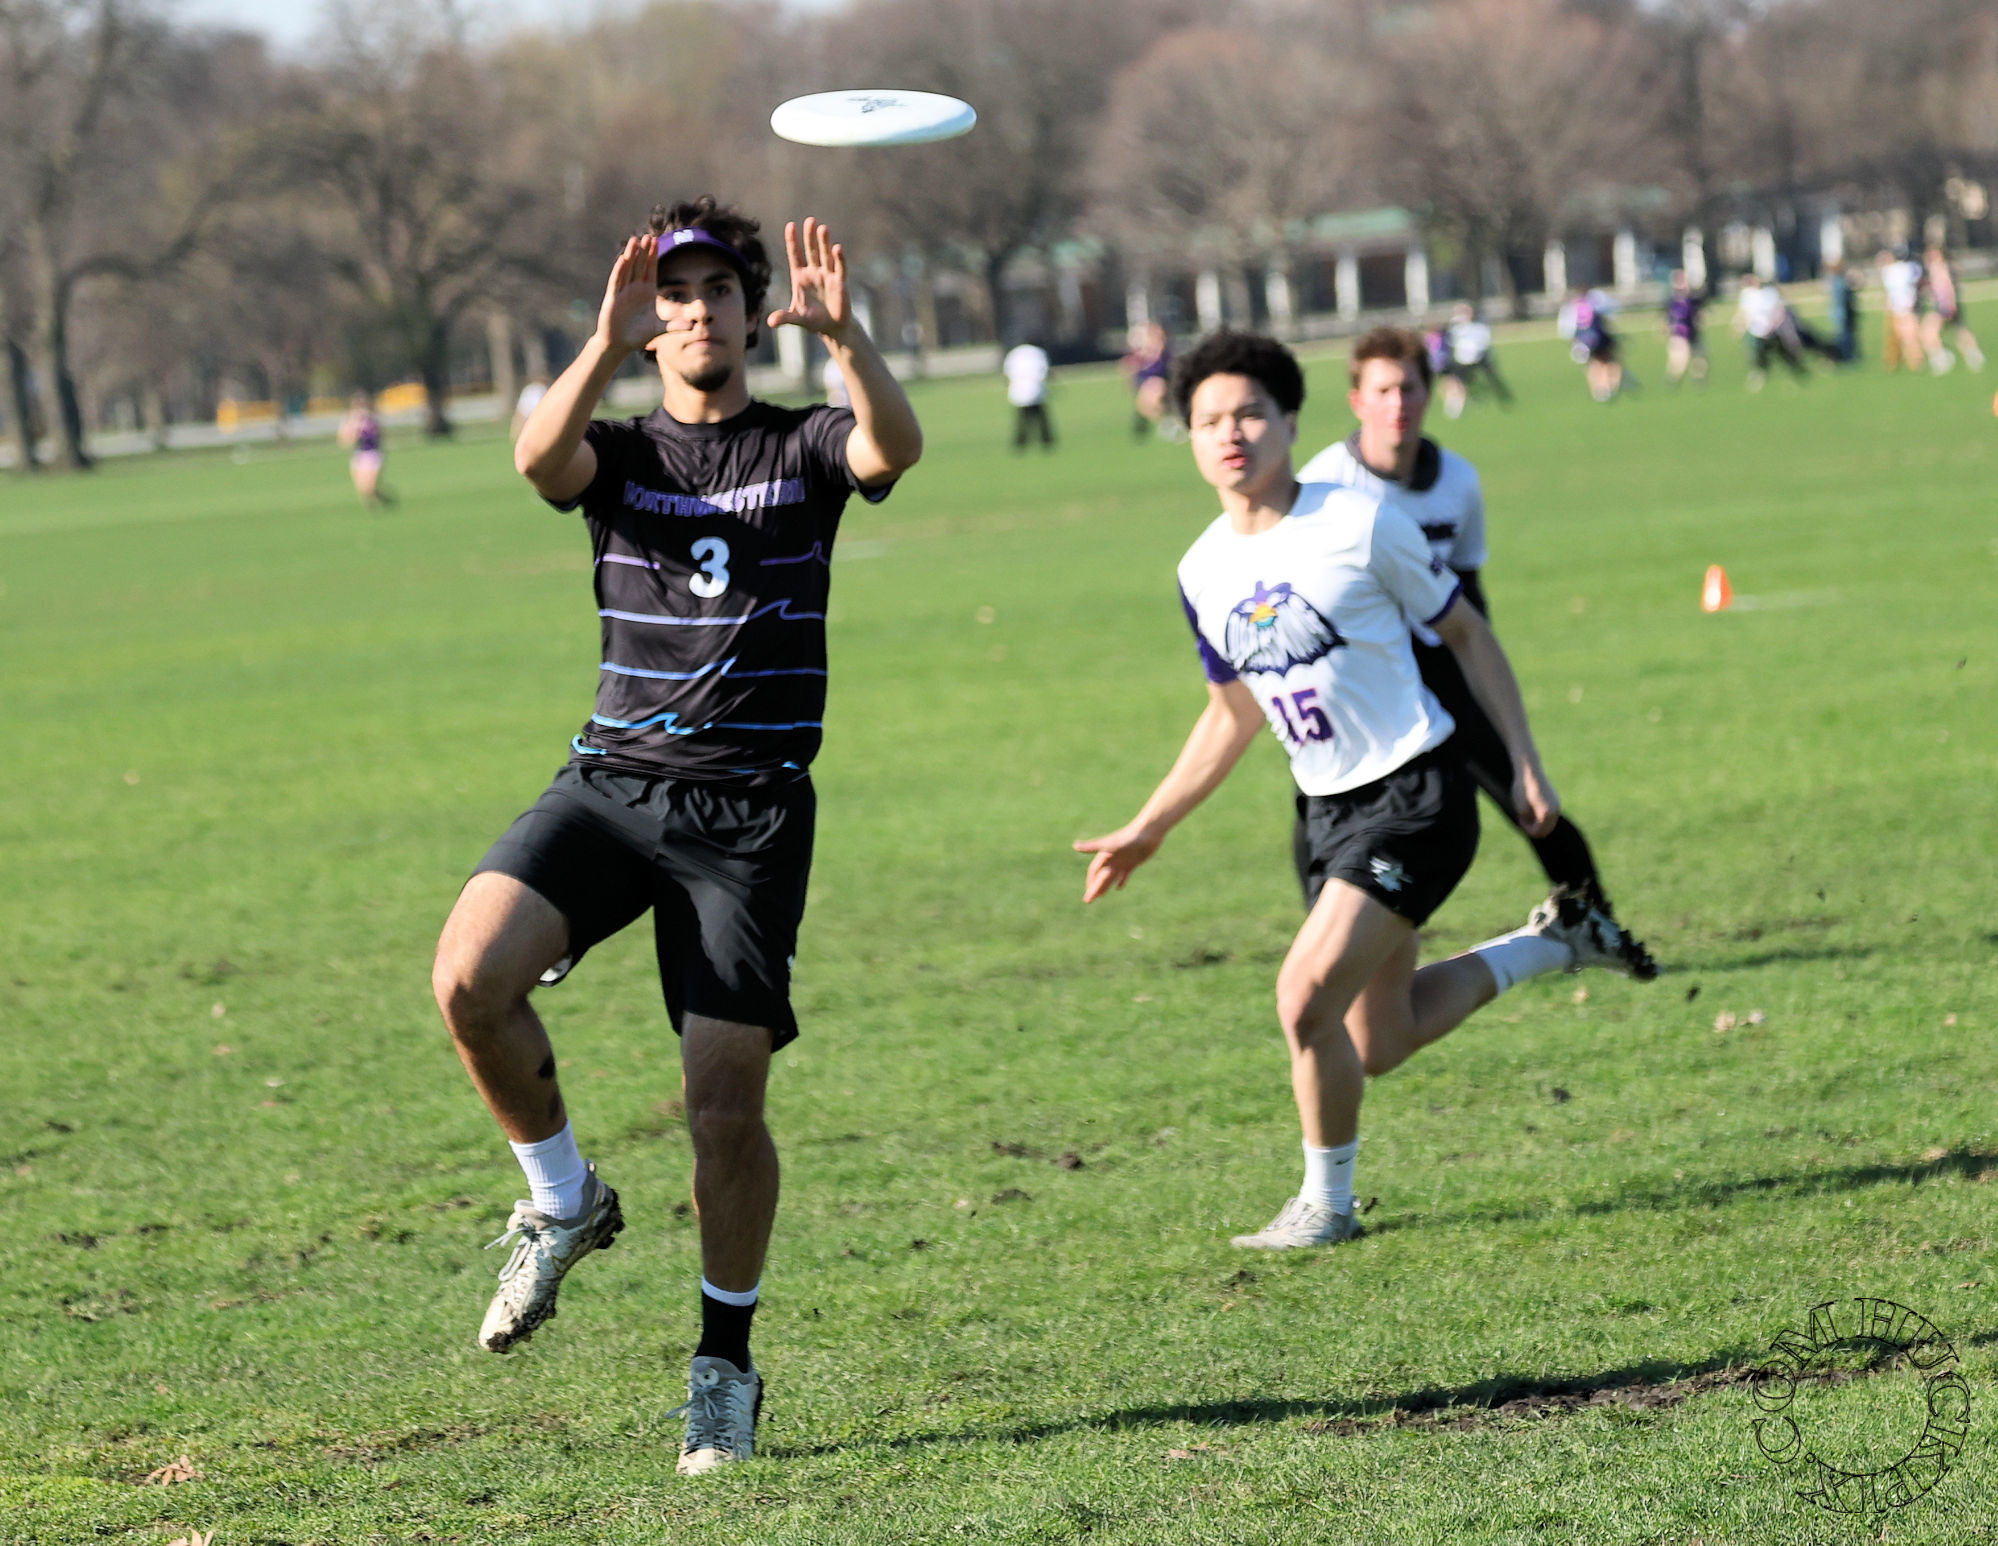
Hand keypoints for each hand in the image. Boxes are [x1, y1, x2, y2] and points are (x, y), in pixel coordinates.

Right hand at [596, 234, 666, 355]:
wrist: (620, 344)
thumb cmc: (638, 335)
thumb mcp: (659, 329)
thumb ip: (674, 326)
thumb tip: (693, 327)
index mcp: (646, 292)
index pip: (650, 269)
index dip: (653, 255)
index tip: (656, 240)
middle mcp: (634, 288)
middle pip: (639, 265)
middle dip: (643, 251)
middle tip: (647, 235)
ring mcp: (623, 292)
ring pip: (628, 269)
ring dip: (631, 255)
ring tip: (634, 240)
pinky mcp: (613, 298)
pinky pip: (616, 282)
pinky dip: (620, 270)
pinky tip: (623, 259)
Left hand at [766, 218, 851, 342]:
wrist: (832, 328)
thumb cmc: (813, 320)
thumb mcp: (797, 318)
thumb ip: (785, 318)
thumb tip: (770, 323)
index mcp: (800, 276)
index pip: (795, 255)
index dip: (792, 241)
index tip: (791, 225)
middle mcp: (813, 272)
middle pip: (811, 251)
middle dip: (810, 236)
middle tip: (810, 220)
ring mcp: (827, 275)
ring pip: (825, 255)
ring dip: (824, 243)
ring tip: (822, 228)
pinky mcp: (840, 282)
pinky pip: (839, 268)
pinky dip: (838, 259)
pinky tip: (837, 248)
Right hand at [1072, 822, 1162, 903]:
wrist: (1148, 832)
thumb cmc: (1128, 837)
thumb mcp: (1110, 844)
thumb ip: (1093, 847)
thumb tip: (1075, 846)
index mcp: (1105, 855)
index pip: (1094, 872)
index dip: (1090, 883)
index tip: (1088, 896)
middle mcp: (1112, 859)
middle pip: (1101, 876)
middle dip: (1094, 888)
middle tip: (1089, 900)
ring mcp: (1122, 861)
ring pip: (1111, 877)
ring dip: (1105, 886)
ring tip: (1100, 896)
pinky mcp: (1132, 863)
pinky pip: (1124, 874)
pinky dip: (1121, 881)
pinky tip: (1119, 887)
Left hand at [1513, 760, 1559, 838]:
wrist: (1530, 771)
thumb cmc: (1523, 790)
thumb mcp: (1521, 809)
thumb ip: (1528, 822)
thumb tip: (1534, 827)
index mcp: (1547, 814)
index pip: (1538, 832)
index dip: (1527, 829)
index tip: (1520, 818)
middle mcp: (1555, 810)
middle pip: (1546, 830)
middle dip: (1534, 827)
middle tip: (1523, 818)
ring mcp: (1557, 804)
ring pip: (1549, 822)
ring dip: (1538, 822)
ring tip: (1526, 812)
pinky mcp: (1556, 798)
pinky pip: (1551, 813)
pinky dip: (1542, 815)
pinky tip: (1532, 806)